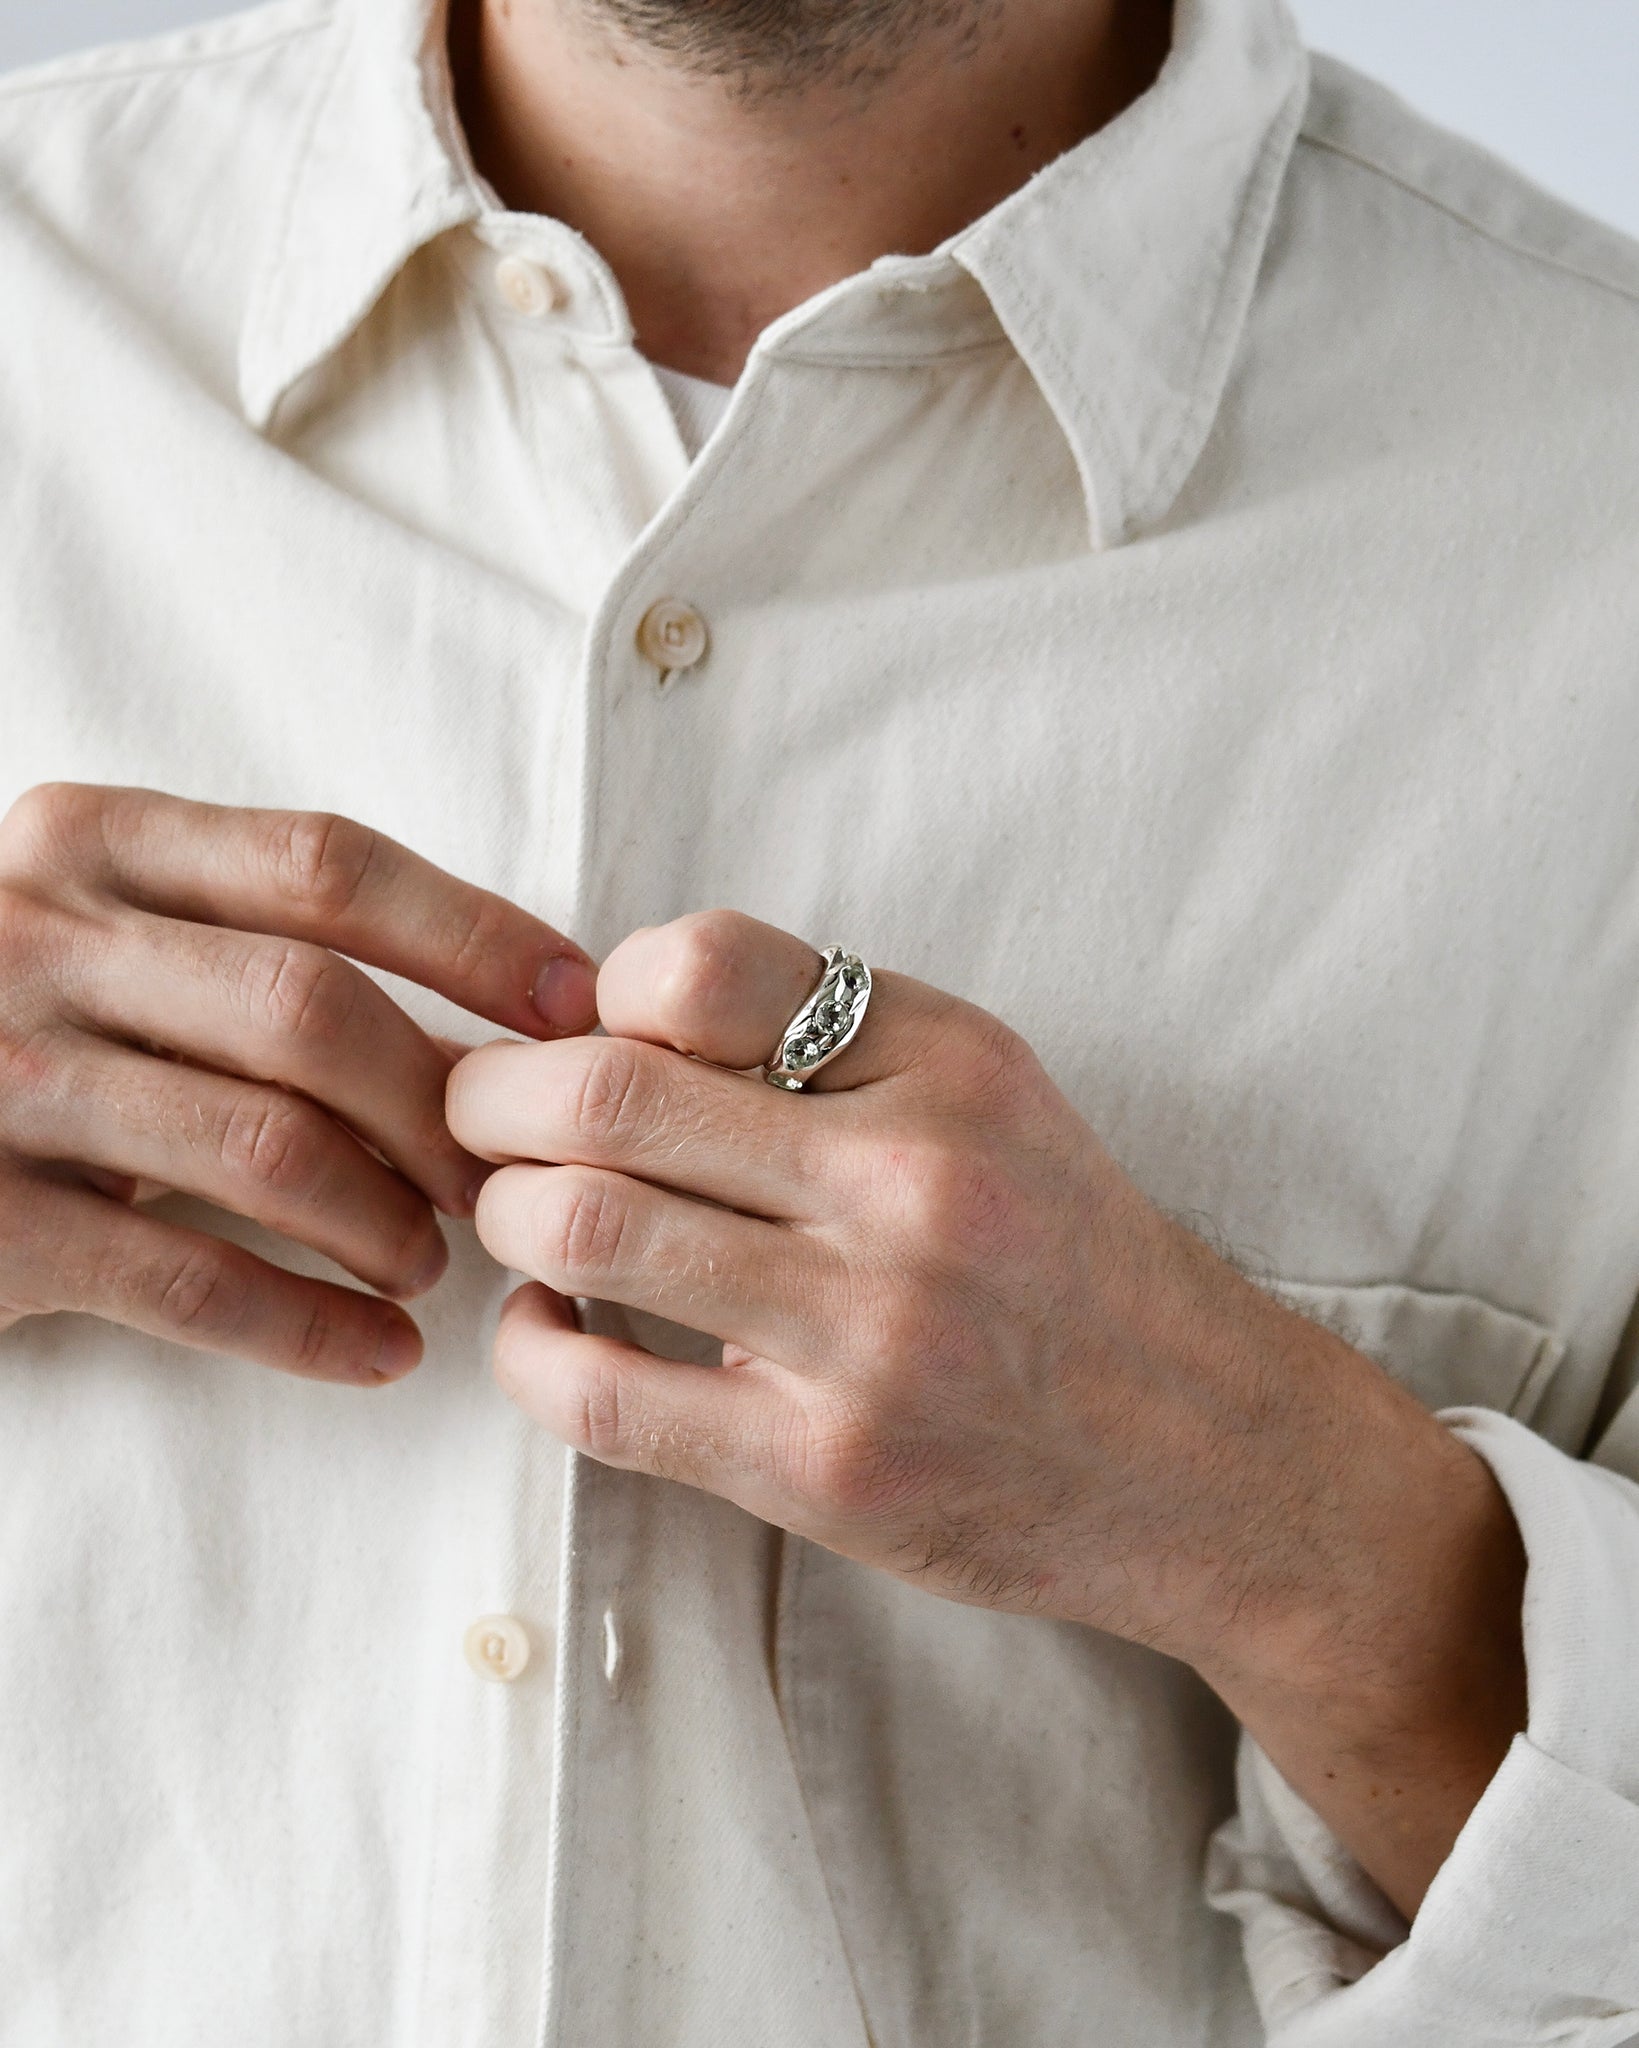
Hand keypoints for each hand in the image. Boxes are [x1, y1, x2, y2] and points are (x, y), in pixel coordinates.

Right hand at [0, 784, 596, 1383]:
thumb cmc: (3, 1022)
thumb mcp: (88, 928)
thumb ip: (239, 937)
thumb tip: (495, 1015)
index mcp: (89, 842)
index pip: (326, 865)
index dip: (477, 936)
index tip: (581, 1006)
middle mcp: (33, 937)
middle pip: (312, 1008)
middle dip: (441, 1103)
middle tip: (507, 1174)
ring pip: (263, 1145)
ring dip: (387, 1219)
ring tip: (433, 1261)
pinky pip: (186, 1279)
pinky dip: (309, 1326)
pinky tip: (379, 1355)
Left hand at [448, 909, 1525, 1910]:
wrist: (1207, 1456)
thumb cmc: (1068, 1264)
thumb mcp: (990, 1097)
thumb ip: (824, 1039)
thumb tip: (598, 1014)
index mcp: (950, 1061)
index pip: (706, 961)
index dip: (600, 991)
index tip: (585, 1035)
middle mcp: (915, 1178)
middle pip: (610, 1088)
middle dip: (494, 1096)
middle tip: (476, 1116)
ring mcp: (871, 1332)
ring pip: (587, 1227)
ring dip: (505, 1215)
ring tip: (514, 1219)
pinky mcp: (826, 1469)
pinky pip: (600, 1395)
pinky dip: (527, 1350)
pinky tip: (545, 1327)